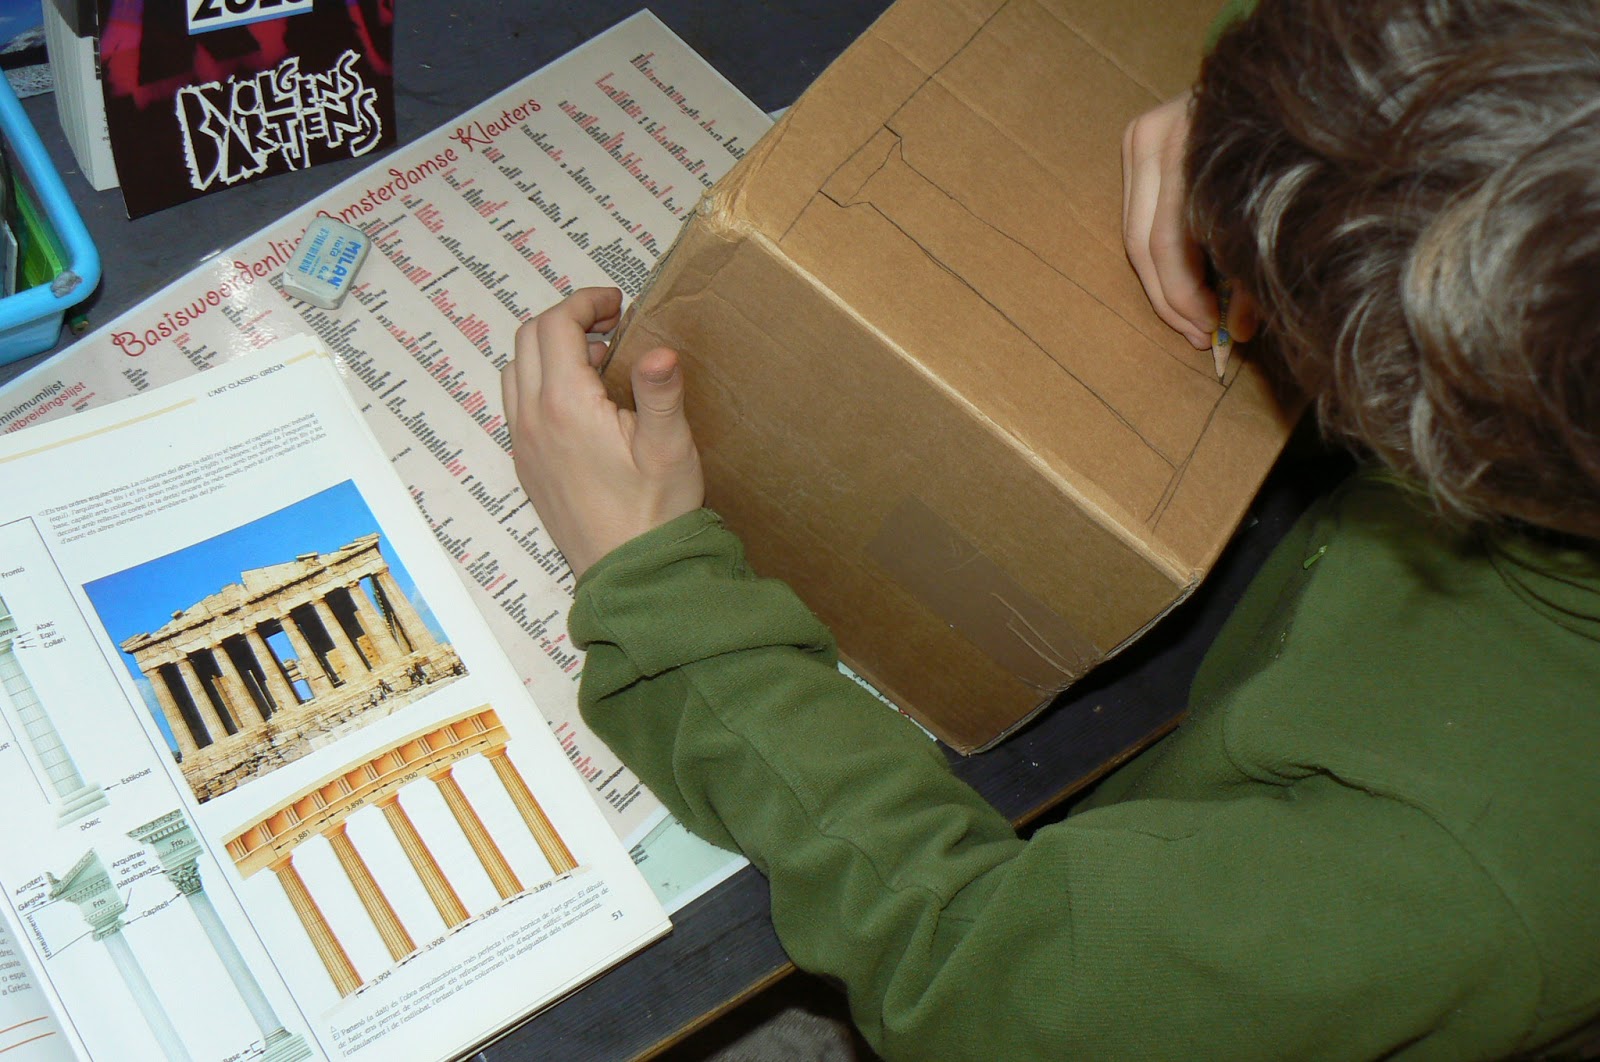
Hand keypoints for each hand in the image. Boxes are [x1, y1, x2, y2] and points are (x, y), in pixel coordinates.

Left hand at [500, 287, 703, 578]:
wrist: (633, 574)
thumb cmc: (655, 513)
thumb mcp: (669, 448)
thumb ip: (660, 392)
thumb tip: (660, 351)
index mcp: (565, 406)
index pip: (556, 325)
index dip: (586, 302)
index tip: (617, 304)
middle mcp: (532, 420)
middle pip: (527, 339)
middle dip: (565, 319)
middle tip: (608, 324)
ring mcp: (524, 444)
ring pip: (515, 370)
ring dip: (548, 350)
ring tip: (596, 359)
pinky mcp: (527, 466)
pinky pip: (517, 404)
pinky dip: (540, 382)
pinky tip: (581, 402)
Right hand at [1121, 91, 1255, 348]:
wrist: (1277, 77)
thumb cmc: (1283, 140)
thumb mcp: (1273, 205)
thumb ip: (1253, 266)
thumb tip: (1238, 329)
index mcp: (1189, 149)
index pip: (1168, 243)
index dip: (1184, 296)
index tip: (1211, 330)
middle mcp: (1156, 138)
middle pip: (1142, 243)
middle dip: (1170, 299)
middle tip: (1197, 335)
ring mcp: (1140, 137)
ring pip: (1131, 235)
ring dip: (1160, 285)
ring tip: (1189, 320)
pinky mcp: (1136, 141)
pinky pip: (1135, 218)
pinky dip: (1158, 257)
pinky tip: (1182, 284)